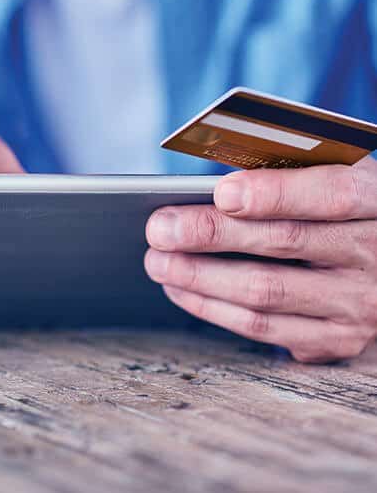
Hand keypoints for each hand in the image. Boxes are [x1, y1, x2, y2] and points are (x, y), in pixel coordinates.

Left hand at [145, 157, 376, 362]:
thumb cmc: (341, 209)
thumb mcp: (333, 178)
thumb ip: (290, 175)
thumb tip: (215, 188)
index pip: (330, 194)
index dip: (274, 193)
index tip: (221, 192)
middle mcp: (374, 255)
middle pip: (285, 243)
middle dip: (212, 234)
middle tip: (160, 228)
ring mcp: (357, 304)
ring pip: (266, 292)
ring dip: (201, 277)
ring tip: (159, 260)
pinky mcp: (335, 339)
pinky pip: (264, 329)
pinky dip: (214, 308)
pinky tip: (182, 289)